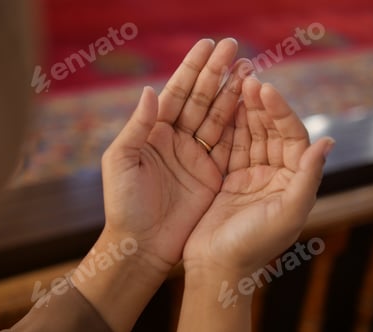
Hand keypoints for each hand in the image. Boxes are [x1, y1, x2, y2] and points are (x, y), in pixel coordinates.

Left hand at [100, 38, 252, 272]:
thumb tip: (150, 90)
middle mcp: (176, 139)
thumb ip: (137, 126)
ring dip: (232, 93)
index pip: (175, 93)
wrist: (142, 245)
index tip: (208, 45)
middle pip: (199, 99)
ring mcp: (195, 156)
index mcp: (152, 132)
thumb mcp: (120, 161)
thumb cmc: (124, 204)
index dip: (191, 68)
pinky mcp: (212, 174)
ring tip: (249, 69)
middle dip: (216, 72)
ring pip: (217, 117)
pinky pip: (229, 144)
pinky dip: (240, 124)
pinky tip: (252, 103)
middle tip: (235, 47)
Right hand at [183, 77, 334, 277]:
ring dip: (245, 111)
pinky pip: (230, 147)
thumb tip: (329, 142)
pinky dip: (227, 127)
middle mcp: (275, 175)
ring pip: (251, 135)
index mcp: (293, 182)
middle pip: (271, 131)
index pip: (292, 137)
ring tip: (237, 84)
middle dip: (262, 105)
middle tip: (249, 78)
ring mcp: (251, 176)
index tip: (266, 89)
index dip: (281, 112)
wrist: (216, 266)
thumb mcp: (287, 214)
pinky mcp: (229, 179)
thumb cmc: (253, 245)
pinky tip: (223, 107)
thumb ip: (307, 178)